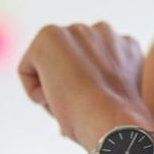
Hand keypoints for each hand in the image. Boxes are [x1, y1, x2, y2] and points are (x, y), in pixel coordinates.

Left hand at [17, 23, 153, 147]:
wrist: (113, 121)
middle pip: (70, 63)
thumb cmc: (116, 123)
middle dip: (69, 84)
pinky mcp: (49, 36)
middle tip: (79, 108)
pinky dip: (34, 90)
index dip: (87, 93)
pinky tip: (55, 99)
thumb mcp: (117, 98)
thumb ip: (102, 84)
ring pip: (50, 65)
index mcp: (125, 45)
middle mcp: (103, 30)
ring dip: (54, 86)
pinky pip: (28, 69)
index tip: (93, 108)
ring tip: (70, 104)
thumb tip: (74, 99)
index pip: (92, 67)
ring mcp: (76, 30)